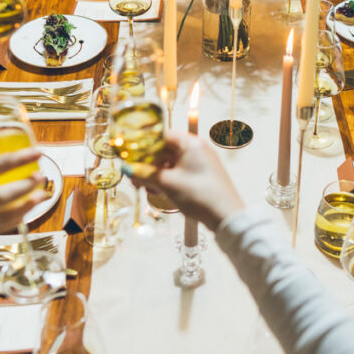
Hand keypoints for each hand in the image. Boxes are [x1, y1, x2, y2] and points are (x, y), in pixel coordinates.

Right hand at [127, 132, 245, 230]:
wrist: (226, 217)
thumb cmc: (199, 195)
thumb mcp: (167, 184)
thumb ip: (144, 173)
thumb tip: (126, 168)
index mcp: (190, 143)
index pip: (161, 136)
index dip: (143, 147)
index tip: (130, 158)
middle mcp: (197, 149)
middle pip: (165, 151)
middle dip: (148, 165)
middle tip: (134, 178)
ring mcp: (201, 163)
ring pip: (171, 164)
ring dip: (156, 174)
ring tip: (144, 188)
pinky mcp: (202, 176)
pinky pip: (180, 173)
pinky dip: (168, 180)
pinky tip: (158, 193)